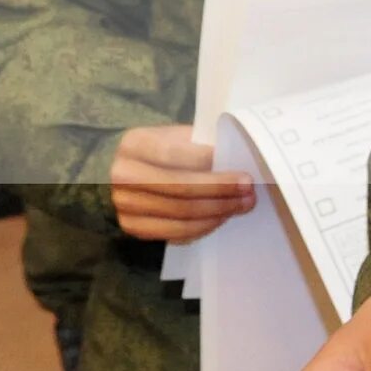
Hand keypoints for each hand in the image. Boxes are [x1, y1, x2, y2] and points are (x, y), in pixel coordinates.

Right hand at [110, 124, 255, 241]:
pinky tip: (221, 217)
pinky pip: (175, 233)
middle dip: (220, 191)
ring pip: (180, 214)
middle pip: (179, 188)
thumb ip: (200, 146)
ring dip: (217, 211)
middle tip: (248, 192)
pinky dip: (203, 227)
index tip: (242, 171)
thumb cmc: (164, 151)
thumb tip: (238, 161)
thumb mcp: (177, 137)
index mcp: (134, 143)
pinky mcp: (132, 226)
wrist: (133, 171)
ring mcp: (124, 204)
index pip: (175, 154)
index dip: (210, 163)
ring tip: (241, 205)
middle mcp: (122, 174)